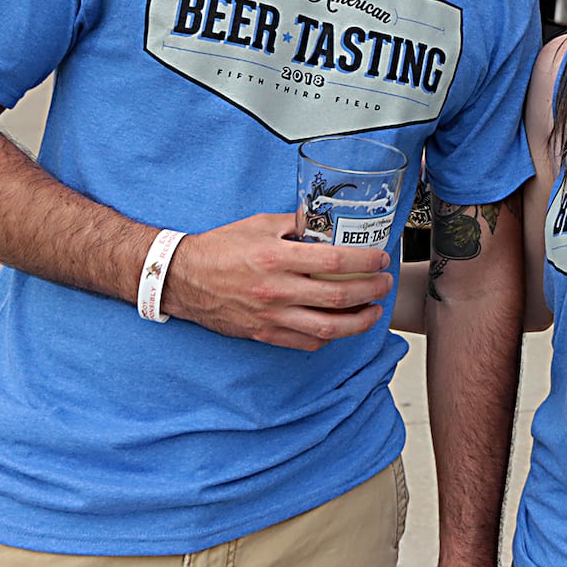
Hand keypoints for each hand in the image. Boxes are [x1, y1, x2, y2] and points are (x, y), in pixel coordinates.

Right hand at [162, 212, 394, 350]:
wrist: (181, 278)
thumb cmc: (219, 249)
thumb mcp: (260, 224)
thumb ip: (296, 223)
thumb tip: (326, 223)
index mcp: (277, 257)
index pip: (335, 260)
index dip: (366, 261)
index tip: (381, 258)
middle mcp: (276, 290)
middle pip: (338, 296)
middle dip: (371, 290)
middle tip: (384, 283)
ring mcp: (270, 316)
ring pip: (327, 328)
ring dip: (359, 321)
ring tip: (374, 310)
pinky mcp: (264, 334)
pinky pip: (306, 343)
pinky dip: (330, 337)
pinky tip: (342, 326)